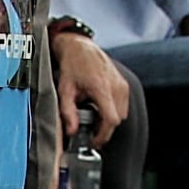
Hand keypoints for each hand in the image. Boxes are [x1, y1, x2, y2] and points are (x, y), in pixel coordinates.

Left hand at [53, 32, 129, 148]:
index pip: (111, 119)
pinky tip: (99, 107)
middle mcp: (116, 86)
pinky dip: (113, 110)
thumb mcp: (65, 91)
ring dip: (109, 119)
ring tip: (93, 117)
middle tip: (90, 131)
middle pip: (118, 119)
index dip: (103, 135)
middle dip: (104, 129)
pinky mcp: (124, 83)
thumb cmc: (73, 65)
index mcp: (102, 88)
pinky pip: (123, 104)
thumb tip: (72, 131)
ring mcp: (122, 84)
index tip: (94, 141)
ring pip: (122, 113)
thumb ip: (68, 113)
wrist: (80, 47)